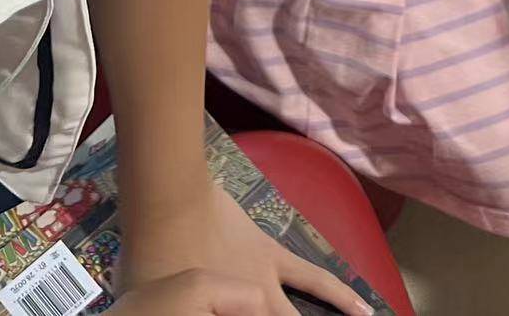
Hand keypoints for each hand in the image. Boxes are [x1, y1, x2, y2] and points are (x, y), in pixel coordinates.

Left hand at [124, 183, 372, 315]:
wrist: (169, 205)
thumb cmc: (146, 257)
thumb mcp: (145, 304)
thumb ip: (162, 311)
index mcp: (218, 314)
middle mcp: (247, 307)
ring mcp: (264, 284)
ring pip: (300, 315)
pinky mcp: (272, 256)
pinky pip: (315, 278)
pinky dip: (341, 295)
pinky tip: (363, 310)